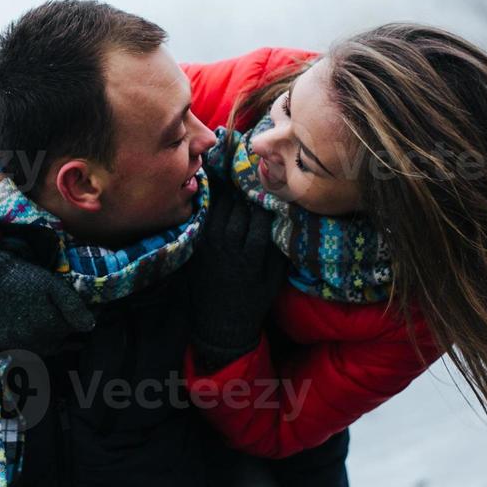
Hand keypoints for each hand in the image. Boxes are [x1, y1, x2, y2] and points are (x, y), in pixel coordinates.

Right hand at [0, 235, 95, 351]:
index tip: (83, 309)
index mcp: (54, 327)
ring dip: (51, 338)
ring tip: (46, 321)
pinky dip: (32, 341)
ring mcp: (22, 347)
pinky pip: (27, 349)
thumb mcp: (53, 286)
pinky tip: (30, 327)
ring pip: (46, 347)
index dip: (82, 317)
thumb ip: (73, 307)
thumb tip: (91, 326)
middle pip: (61, 341)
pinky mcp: (7, 346)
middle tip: (61, 314)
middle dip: (65, 329)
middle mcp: (39, 342)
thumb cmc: (22, 279)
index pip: (78, 329)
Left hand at [188, 163, 287, 370]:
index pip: (260, 218)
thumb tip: (289, 217)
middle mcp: (228, 249)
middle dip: (247, 186)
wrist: (220, 324)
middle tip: (254, 162)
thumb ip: (280, 249)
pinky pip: (205, 215)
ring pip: (220, 208)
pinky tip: (217, 183)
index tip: (273, 179)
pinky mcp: (197, 244)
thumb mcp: (274, 279)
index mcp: (251, 258)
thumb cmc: (253, 300)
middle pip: (239, 208)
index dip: (266, 196)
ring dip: (228, 188)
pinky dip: (212, 199)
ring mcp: (209, 245)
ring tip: (236, 166)